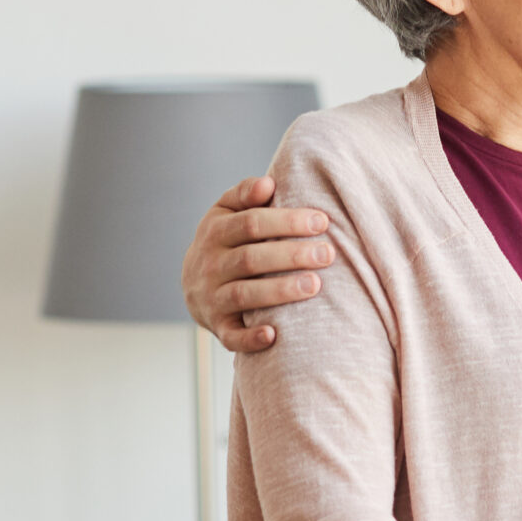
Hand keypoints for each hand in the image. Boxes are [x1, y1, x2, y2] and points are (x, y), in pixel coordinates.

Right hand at [180, 176, 336, 352]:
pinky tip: (274, 334)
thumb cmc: (225, 241)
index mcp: (215, 232)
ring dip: (279, 291)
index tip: (321, 222)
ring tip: (315, 285)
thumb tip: (269, 183)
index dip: (287, 222)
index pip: (251, 223)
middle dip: (291, 255)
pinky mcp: (218, 327)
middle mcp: (211, 265)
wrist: (194, 285)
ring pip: (245, 295)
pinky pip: (232, 336)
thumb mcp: (226, 212)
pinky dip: (250, 338)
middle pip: (251, 259)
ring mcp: (212, 298)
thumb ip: (245, 194)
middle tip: (327, 254)